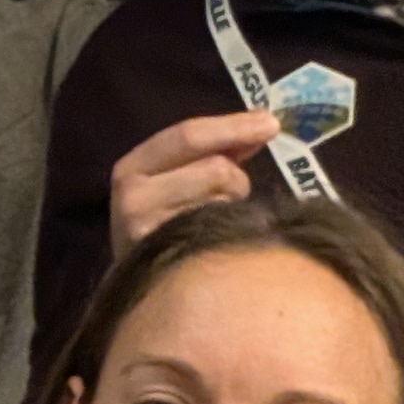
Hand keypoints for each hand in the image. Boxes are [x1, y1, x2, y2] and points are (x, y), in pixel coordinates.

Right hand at [109, 111, 274, 249]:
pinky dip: (229, 230)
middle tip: (232, 192)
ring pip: (225, 200)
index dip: (232, 127)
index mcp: (132, 167)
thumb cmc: (164, 217)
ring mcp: (149, 232)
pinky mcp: (170, 260)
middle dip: (234, 177)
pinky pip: (223, 231)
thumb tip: (263, 124)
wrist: (140, 280)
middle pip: (215, 168)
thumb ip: (215, 147)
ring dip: (231, 206)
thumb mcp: (176, 173)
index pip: (187, 136)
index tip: (271, 123)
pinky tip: (216, 238)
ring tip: (213, 220)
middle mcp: (134, 199)